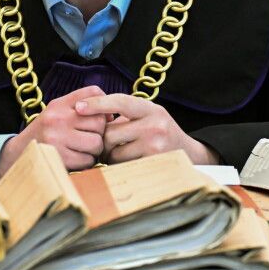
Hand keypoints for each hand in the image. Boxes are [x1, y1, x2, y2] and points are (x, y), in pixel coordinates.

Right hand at [0, 85, 107, 177]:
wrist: (18, 154)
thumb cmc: (45, 133)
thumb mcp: (57, 112)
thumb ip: (81, 108)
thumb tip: (111, 115)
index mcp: (58, 104)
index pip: (93, 92)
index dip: (103, 106)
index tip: (100, 117)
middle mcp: (57, 117)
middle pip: (99, 121)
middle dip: (98, 133)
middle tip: (88, 138)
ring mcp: (57, 137)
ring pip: (96, 142)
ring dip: (94, 150)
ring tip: (82, 149)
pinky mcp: (59, 157)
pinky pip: (88, 160)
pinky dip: (85, 162)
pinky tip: (74, 159)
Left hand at [75, 93, 219, 164]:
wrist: (190, 154)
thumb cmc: (161, 132)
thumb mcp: (148, 115)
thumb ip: (124, 115)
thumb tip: (87, 112)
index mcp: (150, 108)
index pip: (119, 102)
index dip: (97, 104)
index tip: (78, 107)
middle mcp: (154, 124)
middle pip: (110, 134)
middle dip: (103, 141)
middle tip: (107, 145)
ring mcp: (155, 145)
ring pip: (113, 153)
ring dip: (110, 156)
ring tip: (121, 154)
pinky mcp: (152, 164)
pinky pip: (122, 167)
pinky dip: (119, 167)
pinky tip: (128, 163)